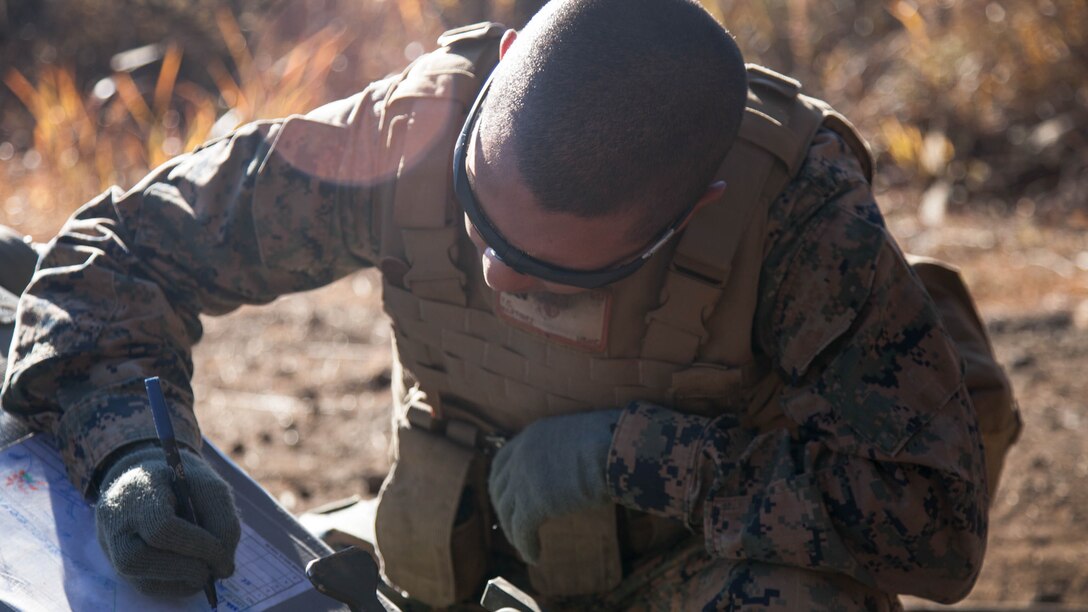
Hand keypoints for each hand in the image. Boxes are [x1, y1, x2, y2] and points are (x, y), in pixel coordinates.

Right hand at [95, 446, 240, 596]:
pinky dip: (173, 586)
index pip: (160, 527)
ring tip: (205, 573)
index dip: (195, 546)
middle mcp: (114, 519)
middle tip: (213, 571)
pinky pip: (142, 584)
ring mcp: (110, 543)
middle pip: (136, 559)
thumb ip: (222, 518)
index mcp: (138, 489)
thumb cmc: (180, 478)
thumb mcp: (207, 483)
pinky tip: (191, 575)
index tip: (224, 557)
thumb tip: (224, 565)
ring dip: (179, 582)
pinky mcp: (117, 561)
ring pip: (137, 578)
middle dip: (183, 570)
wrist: (147, 475)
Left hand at [488, 409, 620, 563]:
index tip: (503, 495)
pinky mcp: (533, 504)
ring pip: (508, 512)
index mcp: (533, 435)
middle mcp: (521, 455)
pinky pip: (522, 531)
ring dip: (513, 531)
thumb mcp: (581, 437)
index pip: (503, 460)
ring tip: (524, 544)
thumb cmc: (614, 442)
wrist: (617, 449)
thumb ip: (567, 451)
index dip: (501, 481)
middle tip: (512, 523)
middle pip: (499, 488)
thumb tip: (577, 466)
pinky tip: (534, 556)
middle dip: (503, 508)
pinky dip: (526, 546)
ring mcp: (524, 479)